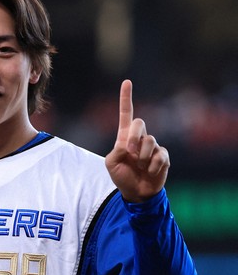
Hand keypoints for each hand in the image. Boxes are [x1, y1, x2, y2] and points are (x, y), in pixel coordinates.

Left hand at [105, 80, 168, 202]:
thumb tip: (129, 144)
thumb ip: (116, 152)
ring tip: (140, 167)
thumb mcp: (111, 164)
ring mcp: (153, 147)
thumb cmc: (122, 176)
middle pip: (140, 122)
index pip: (126, 114)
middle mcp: (140, 138)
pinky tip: (150, 172)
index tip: (126, 82)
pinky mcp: (163, 156)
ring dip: (142, 156)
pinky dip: (153, 166)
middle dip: (134, 136)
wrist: (136, 192)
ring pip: (150, 140)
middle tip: (130, 152)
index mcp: (125, 137)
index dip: (126, 98)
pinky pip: (160, 155)